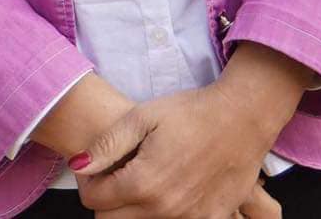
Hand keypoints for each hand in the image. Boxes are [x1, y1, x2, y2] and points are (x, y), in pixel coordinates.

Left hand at [73, 77, 291, 218]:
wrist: (243, 117)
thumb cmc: (190, 112)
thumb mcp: (141, 117)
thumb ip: (106, 146)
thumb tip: (77, 166)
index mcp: (143, 183)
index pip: (94, 202)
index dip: (89, 183)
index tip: (99, 168)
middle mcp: (165, 209)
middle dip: (107, 200)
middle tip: (118, 175)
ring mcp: (190, 218)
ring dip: (135, 209)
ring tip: (145, 178)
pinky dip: (166, 212)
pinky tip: (173, 188)